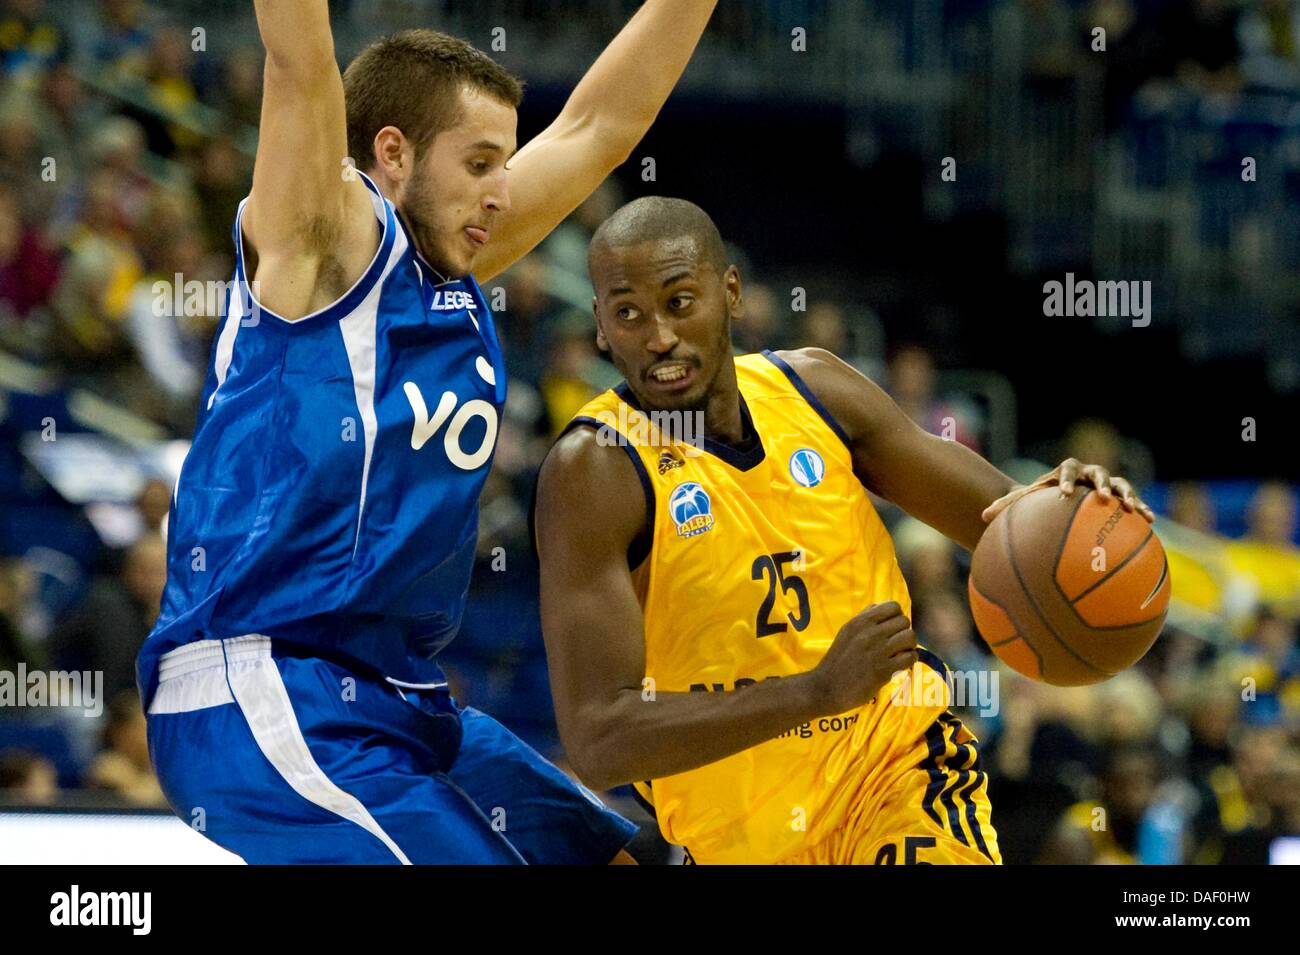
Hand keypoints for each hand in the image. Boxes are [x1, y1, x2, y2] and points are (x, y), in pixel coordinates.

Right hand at [811, 602, 916, 713]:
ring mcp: (878, 651)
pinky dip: (909, 660)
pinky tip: (900, 665)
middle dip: (903, 632)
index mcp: (860, 622)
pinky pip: (910, 657)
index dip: (897, 617)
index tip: (892, 628)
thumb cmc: (837, 660)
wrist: (826, 687)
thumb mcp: (845, 632)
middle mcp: (870, 633)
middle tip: (897, 643)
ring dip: (909, 645)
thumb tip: (878, 606)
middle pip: (904, 621)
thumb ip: (863, 618)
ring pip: (910, 637)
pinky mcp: (884, 670)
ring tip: (901, 653)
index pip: (893, 606)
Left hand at [981, 457, 1153, 524]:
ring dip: (1127, 495)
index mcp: (1065, 472)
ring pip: (1121, 484)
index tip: (1065, 494)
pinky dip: (1141, 509)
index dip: (1067, 480)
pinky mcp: (1120, 496)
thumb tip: (983, 516)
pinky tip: (1150, 522)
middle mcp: (1089, 474)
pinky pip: (1132, 501)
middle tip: (1102, 496)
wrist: (1063, 492)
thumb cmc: (1042, 498)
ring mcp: (1107, 483)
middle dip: (1102, 483)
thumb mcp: (1025, 500)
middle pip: (1098, 473)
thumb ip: (1007, 505)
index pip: (1067, 470)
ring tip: (1133, 508)